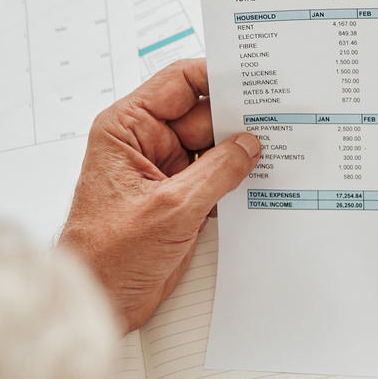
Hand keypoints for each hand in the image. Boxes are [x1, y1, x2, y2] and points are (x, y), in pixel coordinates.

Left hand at [59, 59, 260, 331]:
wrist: (99, 300)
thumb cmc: (108, 255)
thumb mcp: (171, 207)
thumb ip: (217, 171)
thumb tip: (249, 145)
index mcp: (127, 128)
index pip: (179, 83)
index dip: (217, 78)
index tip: (254, 82)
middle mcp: (144, 143)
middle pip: (203, 117)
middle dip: (237, 123)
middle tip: (278, 124)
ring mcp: (164, 172)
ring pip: (213, 149)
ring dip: (240, 157)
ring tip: (277, 155)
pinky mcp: (178, 199)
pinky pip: (214, 179)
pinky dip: (235, 183)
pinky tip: (262, 184)